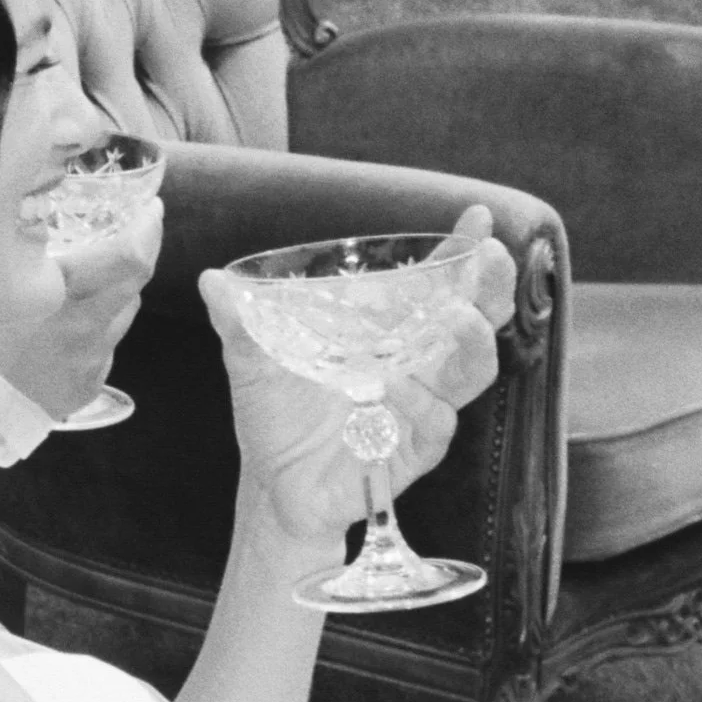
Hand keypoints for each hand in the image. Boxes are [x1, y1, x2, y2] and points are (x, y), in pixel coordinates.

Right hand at [0, 197, 162, 419]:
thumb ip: (28, 252)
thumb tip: (47, 217)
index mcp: (62, 298)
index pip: (129, 259)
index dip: (148, 228)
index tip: (151, 207)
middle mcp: (87, 330)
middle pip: (136, 283)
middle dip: (141, 251)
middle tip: (135, 228)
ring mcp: (92, 362)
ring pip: (123, 312)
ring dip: (113, 292)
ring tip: (86, 280)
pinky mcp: (89, 385)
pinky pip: (105, 344)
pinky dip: (95, 326)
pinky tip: (66, 326)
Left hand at [198, 210, 514, 558]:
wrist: (271, 484)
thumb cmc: (275, 414)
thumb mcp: (252, 361)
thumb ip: (239, 321)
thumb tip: (211, 279)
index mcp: (387, 333)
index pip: (437, 286)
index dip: (461, 254)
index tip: (478, 217)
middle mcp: (415, 366)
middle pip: (475, 322)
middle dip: (490, 287)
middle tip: (490, 257)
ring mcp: (419, 409)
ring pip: (472, 372)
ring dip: (473, 341)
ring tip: (456, 315)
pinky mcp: (414, 452)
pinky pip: (436, 425)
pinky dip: (421, 403)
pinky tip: (397, 386)